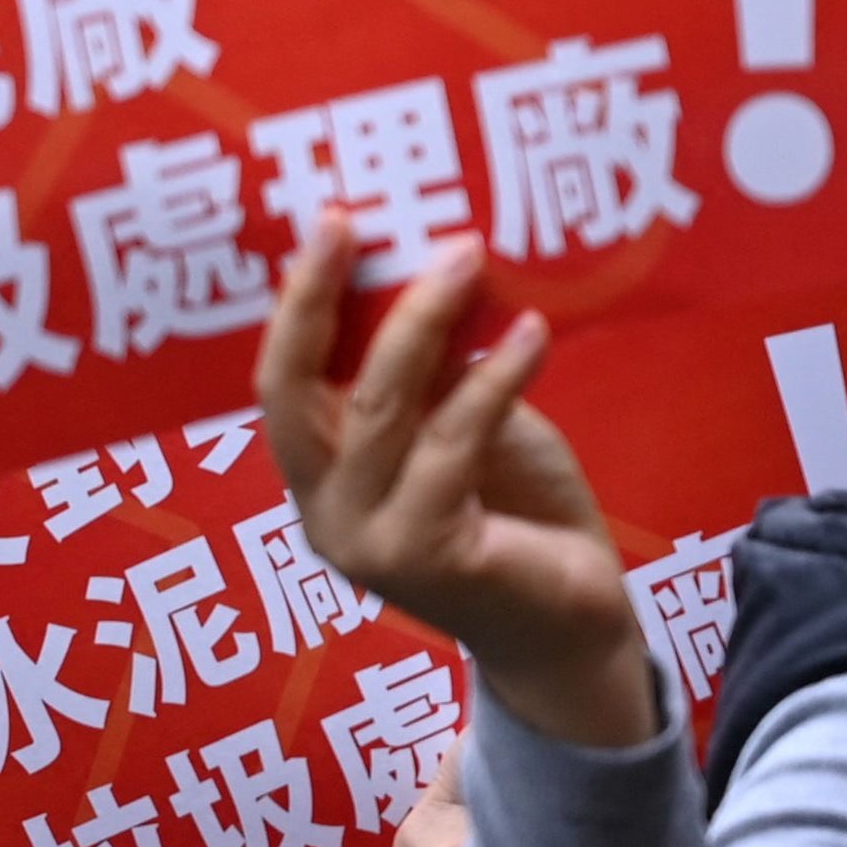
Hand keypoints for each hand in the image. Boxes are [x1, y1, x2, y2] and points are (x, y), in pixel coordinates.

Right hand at [253, 224, 662, 751]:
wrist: (570, 627)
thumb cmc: (513, 514)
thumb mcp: (458, 424)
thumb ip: (427, 371)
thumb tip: (421, 261)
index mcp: (315, 479)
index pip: (276, 383)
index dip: (294, 302)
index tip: (329, 219)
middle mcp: (323, 513)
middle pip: (295, 392)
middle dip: (319, 298)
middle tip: (360, 221)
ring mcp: (369, 540)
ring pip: (380, 407)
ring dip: (425, 319)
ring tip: (471, 255)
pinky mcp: (429, 555)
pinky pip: (454, 442)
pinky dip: (493, 378)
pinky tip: (532, 333)